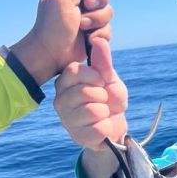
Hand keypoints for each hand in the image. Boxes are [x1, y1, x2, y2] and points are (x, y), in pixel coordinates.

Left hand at [10, 0, 112, 85]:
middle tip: (86, 6)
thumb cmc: (52, 27)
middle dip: (98, 0)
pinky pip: (108, 29)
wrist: (51, 55)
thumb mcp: (62, 0)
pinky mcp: (94, 33)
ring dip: (97, 20)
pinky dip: (99, 34)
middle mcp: (81, 1)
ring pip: (108, 12)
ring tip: (82, 27)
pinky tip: (88, 39)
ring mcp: (89, 18)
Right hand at [54, 36, 127, 154]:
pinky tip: (103, 127)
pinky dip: (107, 128)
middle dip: (103, 96)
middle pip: (84, 92)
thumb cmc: (110, 99)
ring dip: (105, 112)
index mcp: (66, 81)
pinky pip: (98, 129)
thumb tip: (99, 40)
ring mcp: (66, 119)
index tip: (102, 81)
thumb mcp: (110, 79)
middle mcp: (61, 99)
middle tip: (103, 100)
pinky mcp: (76, 137)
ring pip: (92, 111)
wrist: (115, 126)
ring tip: (103, 113)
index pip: (73, 71)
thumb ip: (104, 63)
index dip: (94, 75)